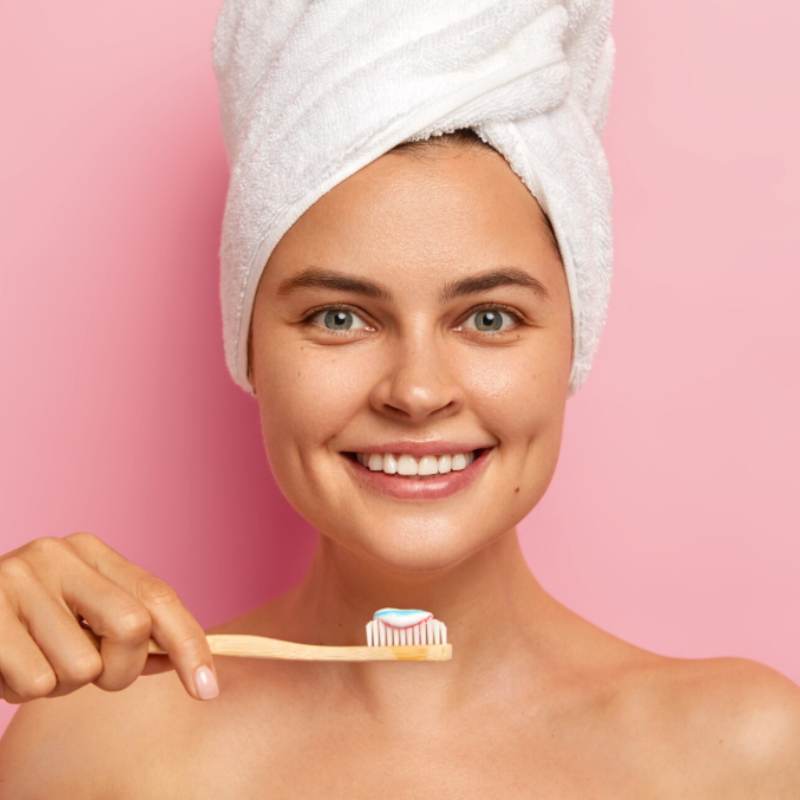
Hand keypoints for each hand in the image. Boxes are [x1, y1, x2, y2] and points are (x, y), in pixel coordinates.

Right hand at [0, 532, 218, 702]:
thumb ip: (131, 634)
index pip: (158, 597)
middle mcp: (57, 554)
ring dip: (60, 685)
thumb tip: (197, 665)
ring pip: (81, 668)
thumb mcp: (78, 618)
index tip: (208, 689)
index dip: (190, 644)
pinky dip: (20, 690)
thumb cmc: (21, 625)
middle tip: (86, 672)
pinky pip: (34, 683)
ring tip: (31, 662)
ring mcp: (17, 579)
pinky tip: (3, 665)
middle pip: (132, 628)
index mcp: (90, 551)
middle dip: (119, 671)